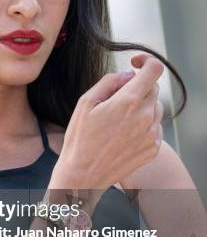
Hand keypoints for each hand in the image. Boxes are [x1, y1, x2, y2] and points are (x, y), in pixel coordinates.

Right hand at [50, 54, 163, 190]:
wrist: (83, 175)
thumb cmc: (80, 138)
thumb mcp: (86, 102)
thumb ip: (109, 81)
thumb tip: (128, 74)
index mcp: (128, 102)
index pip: (154, 69)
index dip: (146, 61)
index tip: (134, 64)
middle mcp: (145, 117)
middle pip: (153, 88)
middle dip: (137, 87)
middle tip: (115, 99)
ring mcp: (151, 134)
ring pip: (155, 107)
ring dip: (142, 106)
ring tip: (118, 120)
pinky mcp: (153, 148)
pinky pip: (155, 126)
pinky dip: (143, 124)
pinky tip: (123, 134)